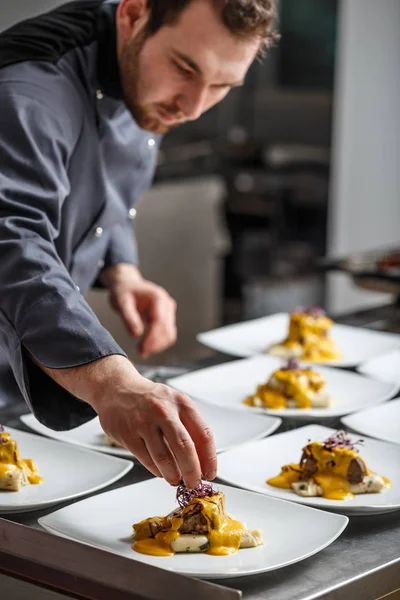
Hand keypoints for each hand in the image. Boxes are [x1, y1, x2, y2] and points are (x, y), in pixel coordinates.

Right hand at [38, 355, 217, 487]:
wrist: (117, 388)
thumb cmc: (149, 399)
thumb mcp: (174, 403)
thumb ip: (189, 427)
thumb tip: (202, 459)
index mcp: (181, 402)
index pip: (203, 434)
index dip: (209, 458)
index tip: (210, 472)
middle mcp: (163, 410)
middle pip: (185, 448)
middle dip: (192, 471)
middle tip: (194, 482)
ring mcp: (144, 422)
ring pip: (164, 458)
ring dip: (173, 475)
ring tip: (175, 479)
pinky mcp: (127, 434)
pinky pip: (146, 459)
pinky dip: (157, 470)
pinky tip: (160, 471)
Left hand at [100, 263, 176, 357]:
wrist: (127, 285)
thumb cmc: (124, 292)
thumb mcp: (121, 302)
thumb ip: (129, 318)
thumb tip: (136, 334)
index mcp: (158, 298)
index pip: (160, 322)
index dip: (152, 338)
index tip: (142, 349)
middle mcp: (167, 303)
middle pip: (168, 330)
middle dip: (155, 344)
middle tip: (141, 353)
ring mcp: (169, 310)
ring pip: (170, 334)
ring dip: (158, 346)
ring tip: (142, 351)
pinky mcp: (167, 317)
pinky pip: (167, 333)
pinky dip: (159, 342)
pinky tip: (147, 346)